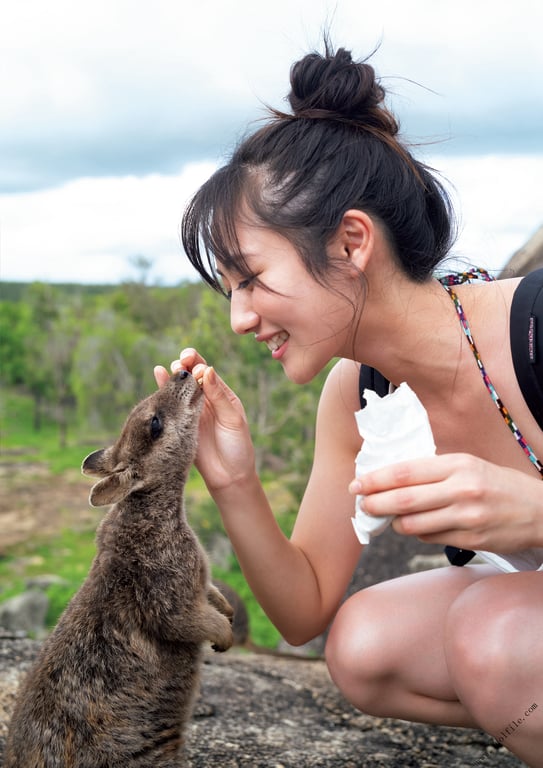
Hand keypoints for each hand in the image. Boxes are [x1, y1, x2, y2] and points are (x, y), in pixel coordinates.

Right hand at [154, 348, 255, 491]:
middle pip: (192, 375)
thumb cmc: (237, 447)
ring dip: (175, 374)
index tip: (196, 365)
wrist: (228, 477)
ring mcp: (190, 410)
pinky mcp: (179, 422)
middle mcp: (205, 400)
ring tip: (171, 367)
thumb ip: (219, 396)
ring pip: (179, 386)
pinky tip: (157, 372)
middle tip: (182, 362)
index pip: (208, 372)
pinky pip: (170, 402)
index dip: (200, 364)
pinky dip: (163, 386)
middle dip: (186, 364)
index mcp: (222, 395)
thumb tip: (207, 369)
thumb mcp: (233, 419)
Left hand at [349, 453, 542, 553]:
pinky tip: (417, 527)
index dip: (375, 479)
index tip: (357, 484)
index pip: (405, 472)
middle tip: (362, 505)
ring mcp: (467, 516)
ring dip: (395, 523)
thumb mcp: (468, 465)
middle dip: (375, 503)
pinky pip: (431, 538)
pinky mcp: (472, 539)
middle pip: (404, 499)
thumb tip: (391, 481)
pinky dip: (417, 533)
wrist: (539, 510)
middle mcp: (461, 489)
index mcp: (457, 464)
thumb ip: (433, 471)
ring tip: (389, 519)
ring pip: (414, 524)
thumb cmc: (496, 484)